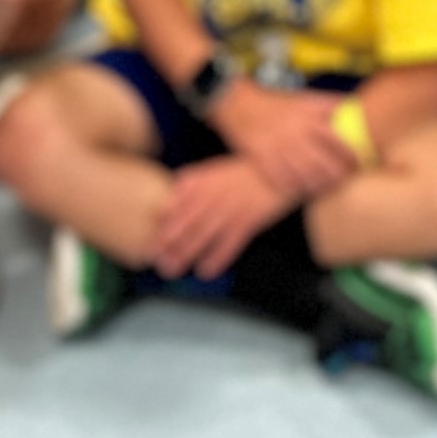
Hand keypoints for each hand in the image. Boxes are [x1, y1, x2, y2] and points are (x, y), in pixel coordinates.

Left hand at [150, 153, 287, 279]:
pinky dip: (216, 258)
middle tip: (156, 259)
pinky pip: (229, 243)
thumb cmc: (249, 169)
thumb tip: (175, 188)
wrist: (283, 167)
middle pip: (187, 220)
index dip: (165, 220)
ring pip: (203, 233)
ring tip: (172, 268)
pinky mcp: (249, 221)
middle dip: (169, 241)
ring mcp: (232, 207)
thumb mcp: (220, 167)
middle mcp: (215, 193)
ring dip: (186, 253)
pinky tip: (205, 270)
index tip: (153, 237)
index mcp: (207, 178)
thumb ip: (198, 178)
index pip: (179, 200)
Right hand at [212, 80, 357, 203]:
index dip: (349, 153)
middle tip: (343, 181)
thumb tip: (348, 105)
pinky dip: (293, 189)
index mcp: (305, 116)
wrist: (236, 102)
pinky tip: (300, 192)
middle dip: (335, 175)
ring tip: (325, 189)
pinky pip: (282, 180)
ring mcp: (277, 147)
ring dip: (317, 185)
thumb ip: (323, 104)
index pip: (335, 138)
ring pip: (304, 175)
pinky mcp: (262, 159)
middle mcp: (293, 132)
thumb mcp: (299, 97)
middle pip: (322, 161)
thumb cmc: (271, 102)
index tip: (358, 162)